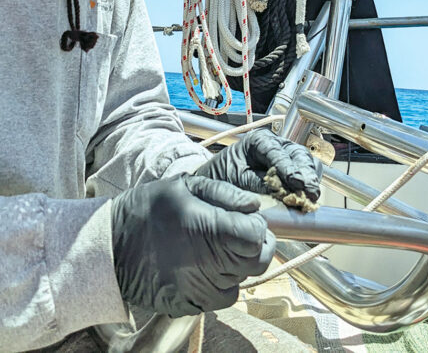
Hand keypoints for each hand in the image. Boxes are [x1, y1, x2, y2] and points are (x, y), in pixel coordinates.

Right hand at [111, 174, 274, 316]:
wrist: (107, 247)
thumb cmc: (146, 210)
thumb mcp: (183, 187)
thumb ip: (224, 194)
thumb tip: (254, 206)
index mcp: (211, 231)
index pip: (257, 237)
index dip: (257, 227)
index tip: (246, 220)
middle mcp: (210, 264)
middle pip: (257, 261)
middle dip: (255, 246)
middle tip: (238, 234)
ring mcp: (200, 288)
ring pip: (242, 279)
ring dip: (238, 264)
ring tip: (216, 248)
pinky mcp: (190, 304)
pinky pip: (224, 297)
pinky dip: (223, 283)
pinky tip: (207, 268)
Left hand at [195, 129, 322, 201]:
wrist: (218, 180)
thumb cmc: (223, 175)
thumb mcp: (236, 178)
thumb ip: (257, 183)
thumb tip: (278, 192)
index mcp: (259, 140)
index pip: (278, 152)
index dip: (289, 168)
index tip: (296, 182)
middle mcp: (276, 144)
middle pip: (298, 154)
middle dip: (306, 174)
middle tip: (310, 191)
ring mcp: (286, 155)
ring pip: (306, 162)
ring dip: (311, 179)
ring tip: (312, 195)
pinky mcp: (291, 168)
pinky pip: (307, 171)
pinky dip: (309, 182)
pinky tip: (309, 195)